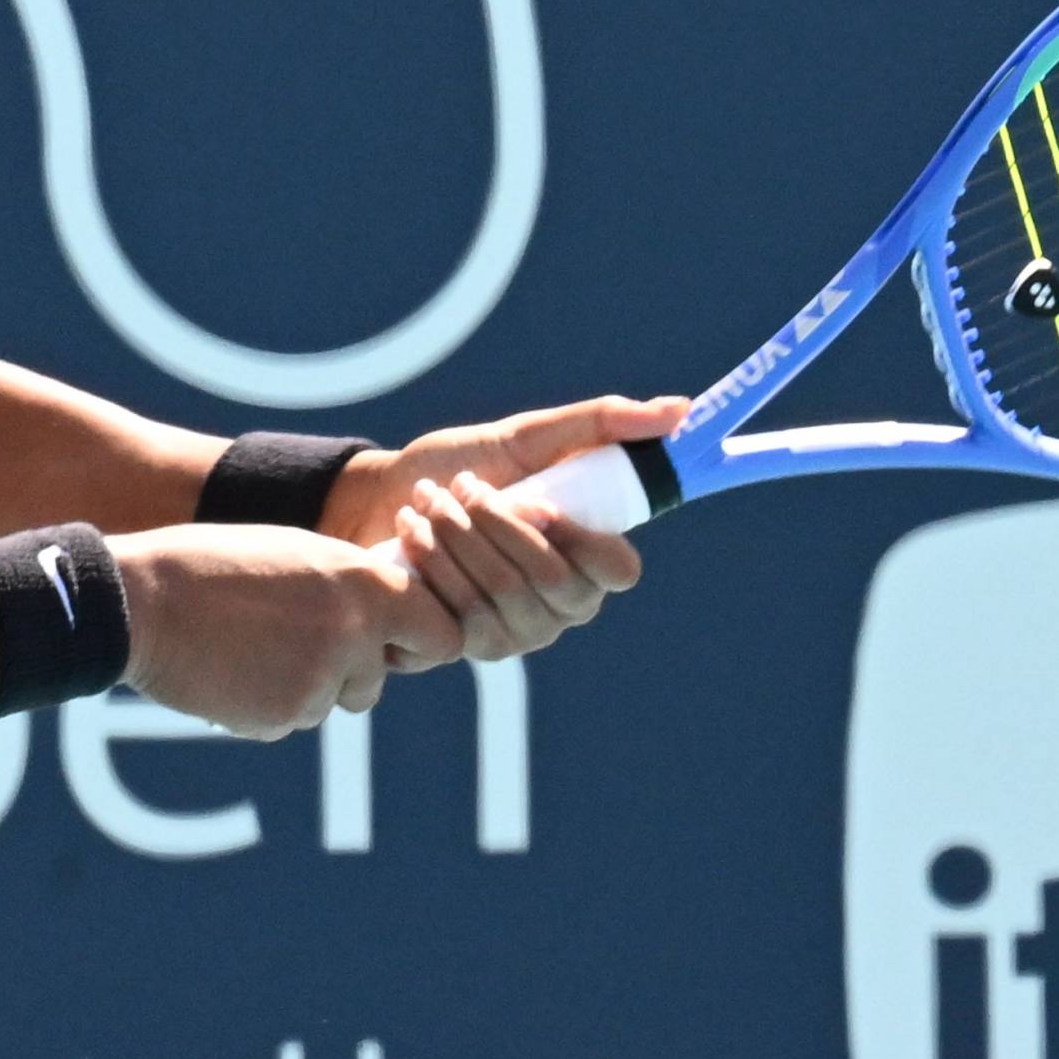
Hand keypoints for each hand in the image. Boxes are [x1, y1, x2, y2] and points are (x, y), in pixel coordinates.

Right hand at [111, 524, 468, 739]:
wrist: (142, 601)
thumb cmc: (215, 565)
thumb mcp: (299, 554)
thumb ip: (352, 587)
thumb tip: (390, 621)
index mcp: (367, 584)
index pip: (443, 636)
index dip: (422, 642)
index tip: (396, 642)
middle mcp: (354, 636)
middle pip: (376, 679)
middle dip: (346, 672)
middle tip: (292, 641)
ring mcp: (320, 682)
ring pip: (329, 702)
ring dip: (301, 687)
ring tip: (248, 645)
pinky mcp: (282, 718)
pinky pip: (288, 721)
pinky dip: (264, 704)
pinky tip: (228, 668)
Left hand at [319, 393, 691, 661]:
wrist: (378, 501)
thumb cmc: (461, 467)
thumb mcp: (527, 437)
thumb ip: (600, 424)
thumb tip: (680, 411)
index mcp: (589, 558)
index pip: (618, 570)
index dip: (583, 539)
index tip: (538, 500)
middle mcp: (563, 606)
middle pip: (552, 579)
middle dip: (499, 524)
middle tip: (464, 485)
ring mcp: (517, 633)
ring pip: (504, 593)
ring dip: (459, 535)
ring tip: (429, 499)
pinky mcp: (469, 648)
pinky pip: (462, 613)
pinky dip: (432, 562)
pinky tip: (410, 534)